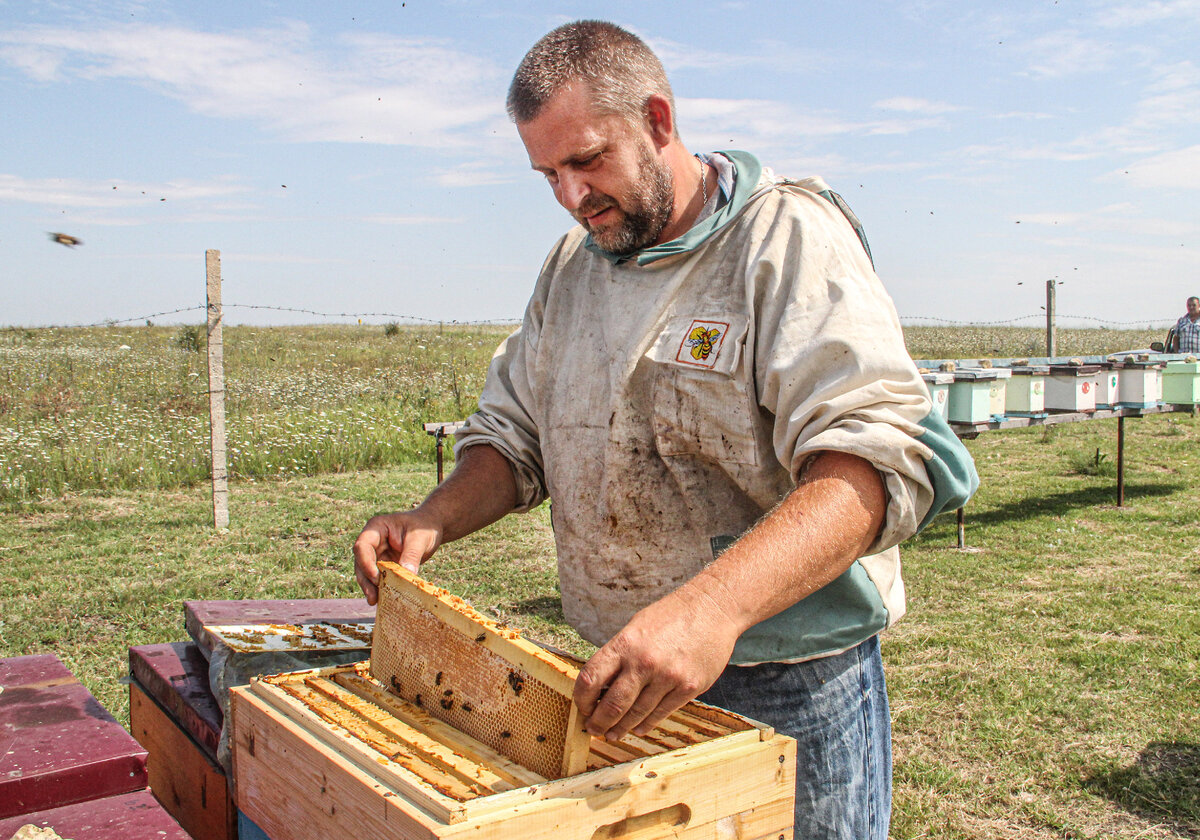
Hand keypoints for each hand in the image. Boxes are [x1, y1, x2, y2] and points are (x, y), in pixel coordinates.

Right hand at [352, 510, 442, 604]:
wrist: (431, 529)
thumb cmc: (424, 528)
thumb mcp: (420, 539)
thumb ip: (411, 555)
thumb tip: (407, 575)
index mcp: (377, 527)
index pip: (363, 545)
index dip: (365, 562)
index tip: (376, 578)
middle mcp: (372, 541)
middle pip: (361, 561)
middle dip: (366, 580)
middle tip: (372, 597)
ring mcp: (376, 553)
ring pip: (366, 572)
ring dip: (370, 587)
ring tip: (374, 601)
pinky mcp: (383, 564)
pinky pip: (378, 577)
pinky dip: (380, 587)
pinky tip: (383, 599)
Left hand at [573, 582, 741, 741]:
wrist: (712, 609)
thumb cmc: (670, 616)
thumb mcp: (636, 627)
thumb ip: (619, 655)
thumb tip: (600, 686)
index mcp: (625, 644)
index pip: (591, 678)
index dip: (581, 699)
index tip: (582, 708)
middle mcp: (644, 662)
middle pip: (612, 705)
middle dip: (598, 723)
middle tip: (593, 729)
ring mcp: (668, 677)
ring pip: (637, 714)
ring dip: (621, 728)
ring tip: (613, 734)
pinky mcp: (688, 687)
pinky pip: (661, 713)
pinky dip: (646, 724)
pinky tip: (637, 728)